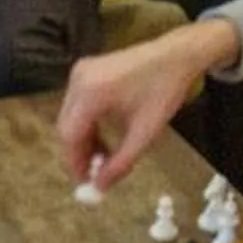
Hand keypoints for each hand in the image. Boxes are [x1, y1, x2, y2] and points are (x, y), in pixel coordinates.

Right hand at [56, 18, 239, 190]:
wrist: (176, 55)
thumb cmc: (164, 89)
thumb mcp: (145, 132)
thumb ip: (121, 162)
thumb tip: (101, 187)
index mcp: (91, 92)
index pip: (70, 135)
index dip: (75, 162)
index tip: (86, 182)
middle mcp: (79, 79)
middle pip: (66, 126)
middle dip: (79, 153)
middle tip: (95, 174)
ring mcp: (81, 72)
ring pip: (70, 117)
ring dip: (84, 139)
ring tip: (105, 157)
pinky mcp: (86, 71)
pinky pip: (78, 105)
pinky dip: (87, 124)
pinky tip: (104, 136)